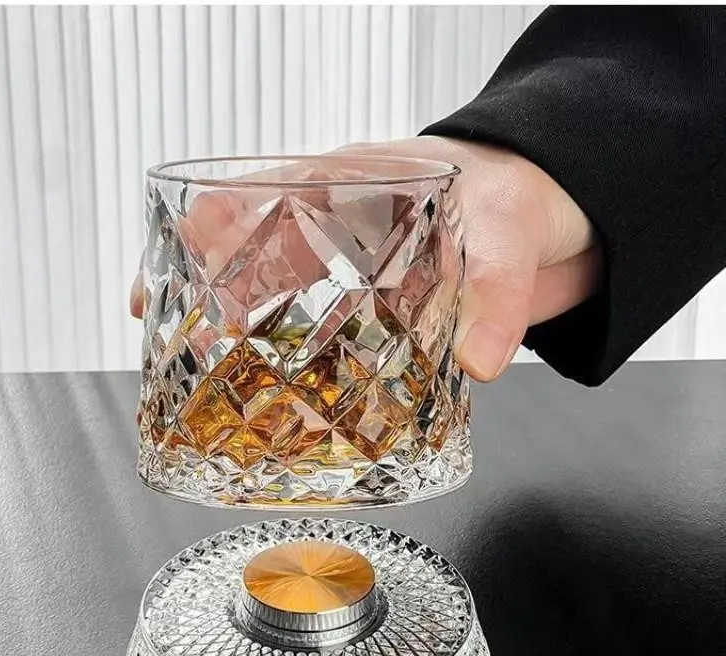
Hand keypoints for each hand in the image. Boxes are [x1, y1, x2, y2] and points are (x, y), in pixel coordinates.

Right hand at [131, 137, 600, 381]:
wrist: (560, 219)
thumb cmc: (521, 189)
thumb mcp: (510, 224)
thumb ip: (495, 289)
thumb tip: (478, 357)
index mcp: (358, 185)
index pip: (268, 196)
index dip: (215, 227)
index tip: (177, 258)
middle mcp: (346, 231)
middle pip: (257, 255)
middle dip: (208, 287)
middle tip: (171, 329)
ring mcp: (360, 278)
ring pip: (288, 303)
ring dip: (251, 335)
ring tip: (213, 373)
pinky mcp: (385, 318)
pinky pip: (335, 342)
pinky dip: (309, 369)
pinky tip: (292, 396)